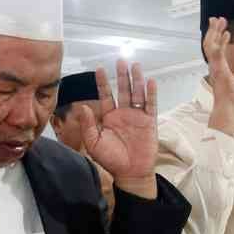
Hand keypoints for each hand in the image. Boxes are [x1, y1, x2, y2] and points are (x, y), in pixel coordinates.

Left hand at [79, 59, 158, 197]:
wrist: (130, 173)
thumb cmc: (111, 160)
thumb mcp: (94, 143)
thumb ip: (88, 125)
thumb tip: (83, 106)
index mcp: (109, 117)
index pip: (106, 95)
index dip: (102, 82)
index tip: (99, 68)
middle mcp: (123, 113)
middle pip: (123, 90)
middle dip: (122, 75)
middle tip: (121, 60)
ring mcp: (137, 116)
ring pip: (137, 94)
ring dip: (136, 80)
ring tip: (135, 66)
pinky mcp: (149, 122)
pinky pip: (150, 105)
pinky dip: (150, 93)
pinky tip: (150, 82)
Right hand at [203, 18, 233, 136]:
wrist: (230, 111)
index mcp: (219, 71)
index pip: (215, 51)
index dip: (217, 39)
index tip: (222, 30)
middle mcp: (215, 68)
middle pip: (210, 45)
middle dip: (214, 30)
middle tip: (217, 19)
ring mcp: (215, 68)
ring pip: (211, 45)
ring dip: (215, 32)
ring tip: (220, 20)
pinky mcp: (219, 70)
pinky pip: (218, 52)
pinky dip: (221, 41)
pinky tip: (226, 33)